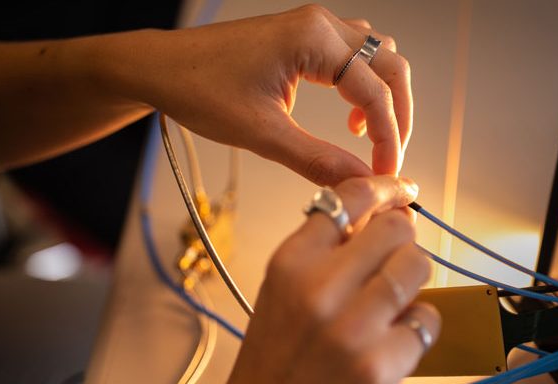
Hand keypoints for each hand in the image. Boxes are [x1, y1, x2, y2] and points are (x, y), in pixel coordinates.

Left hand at [123, 4, 412, 185]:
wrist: (160, 67)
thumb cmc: (199, 90)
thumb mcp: (262, 134)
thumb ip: (318, 160)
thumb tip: (361, 184)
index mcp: (313, 39)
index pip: (376, 93)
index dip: (388, 139)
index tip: (386, 177)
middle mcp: (321, 25)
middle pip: (391, 68)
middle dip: (397, 118)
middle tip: (388, 161)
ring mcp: (315, 26)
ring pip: (379, 58)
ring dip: (384, 99)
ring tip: (369, 139)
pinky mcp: (305, 37)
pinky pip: (356, 56)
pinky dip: (365, 87)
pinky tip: (348, 117)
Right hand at [160, 175, 439, 383]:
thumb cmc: (273, 364)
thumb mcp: (281, 293)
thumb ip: (323, 255)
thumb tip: (379, 219)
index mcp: (290, 263)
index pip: (349, 197)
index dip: (386, 189)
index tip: (404, 192)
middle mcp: (319, 288)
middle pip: (395, 228)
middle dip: (403, 242)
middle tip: (396, 263)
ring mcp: (351, 329)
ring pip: (417, 268)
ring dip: (415, 283)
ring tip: (396, 305)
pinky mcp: (379, 366)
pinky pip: (427, 321)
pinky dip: (421, 328)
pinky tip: (397, 342)